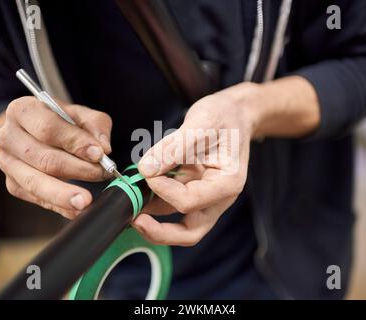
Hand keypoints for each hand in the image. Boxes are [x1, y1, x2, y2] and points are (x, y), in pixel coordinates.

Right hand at [0, 96, 112, 218]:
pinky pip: (37, 199)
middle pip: (44, 158)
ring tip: (85, 201)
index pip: (48, 129)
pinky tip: (76, 210)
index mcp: (22, 111)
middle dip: (77, 169)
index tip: (98, 153)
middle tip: (102, 174)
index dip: (75, 142)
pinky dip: (59, 207)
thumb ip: (95, 125)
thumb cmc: (60, 121)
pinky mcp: (13, 184)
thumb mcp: (79, 114)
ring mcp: (8, 163)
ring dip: (63, 194)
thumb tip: (104, 148)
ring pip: (36, 183)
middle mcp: (8, 137)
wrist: (35, 132)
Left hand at [134, 83, 256, 245]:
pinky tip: (140, 190)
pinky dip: (155, 202)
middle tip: (135, 220)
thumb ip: (173, 148)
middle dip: (160, 231)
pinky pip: (172, 205)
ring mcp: (206, 197)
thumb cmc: (225, 116)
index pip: (190, 201)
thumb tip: (146, 169)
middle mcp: (218, 197)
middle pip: (189, 231)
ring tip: (132, 200)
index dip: (163, 189)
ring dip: (154, 217)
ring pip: (179, 223)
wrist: (234, 113)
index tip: (147, 170)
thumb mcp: (201, 123)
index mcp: (227, 183)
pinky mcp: (194, 191)